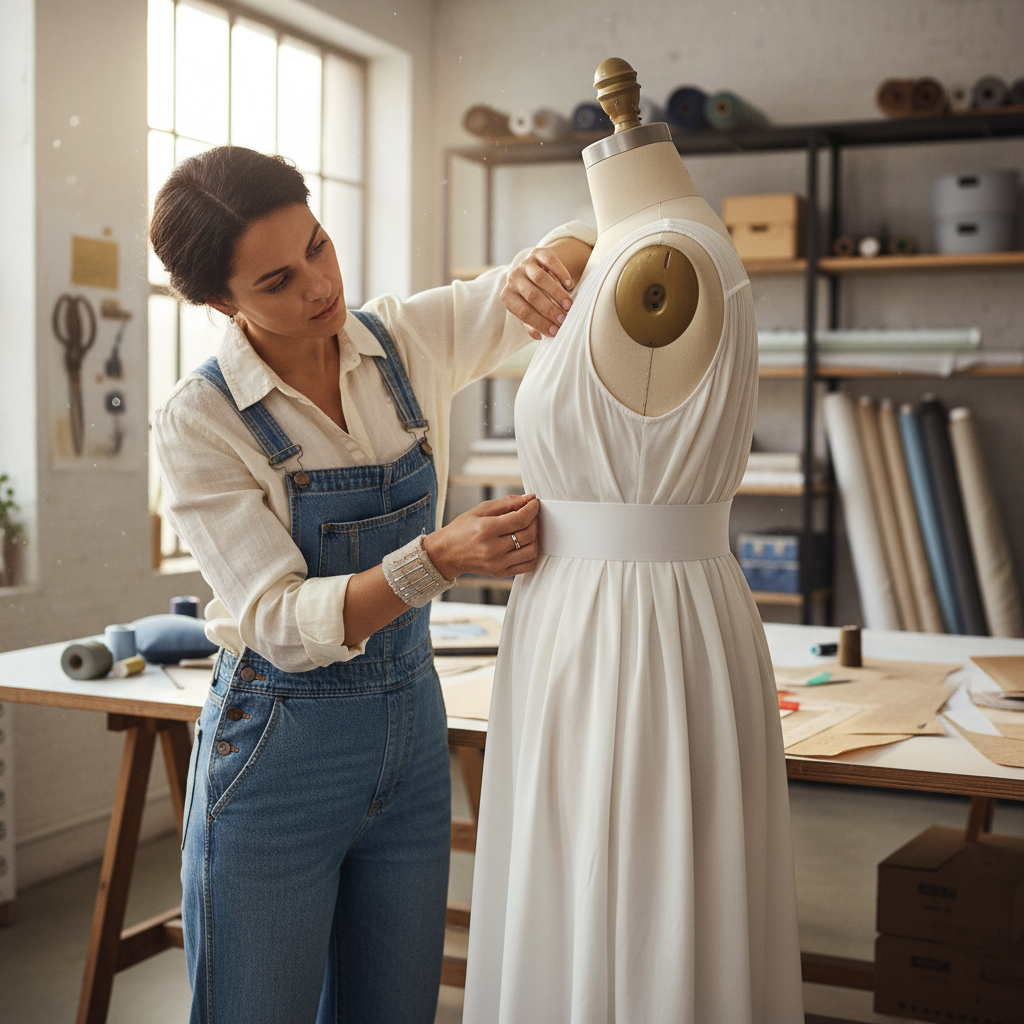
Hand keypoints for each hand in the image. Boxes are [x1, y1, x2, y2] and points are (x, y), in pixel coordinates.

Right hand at [423, 494, 539, 579]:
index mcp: (486, 529)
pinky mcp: (501, 573)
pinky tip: (525, 544)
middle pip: (528, 534)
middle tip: (531, 514)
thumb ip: (506, 503)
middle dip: (535, 520)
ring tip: (528, 529)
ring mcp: (497, 564)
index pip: (520, 519)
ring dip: (535, 537)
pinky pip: (527, 565)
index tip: (534, 503)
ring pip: (532, 550)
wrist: (446, 554)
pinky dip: (532, 553)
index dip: (532, 509)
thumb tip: (529, 498)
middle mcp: (492, 549)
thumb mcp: (480, 510)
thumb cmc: (462, 530)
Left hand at [502, 237, 592, 340]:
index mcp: (508, 296)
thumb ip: (531, 323)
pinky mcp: (538, 253)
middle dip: (549, 309)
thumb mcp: (528, 309)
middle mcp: (513, 278)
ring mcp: (525, 264)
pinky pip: (550, 262)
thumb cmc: (532, 296)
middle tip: (564, 319)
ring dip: (556, 294)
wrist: (536, 269)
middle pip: (532, 296)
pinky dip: (561, 274)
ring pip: (540, 279)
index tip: (555, 332)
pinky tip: (570, 286)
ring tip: (569, 305)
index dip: (540, 323)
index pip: (524, 312)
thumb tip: (539, 336)